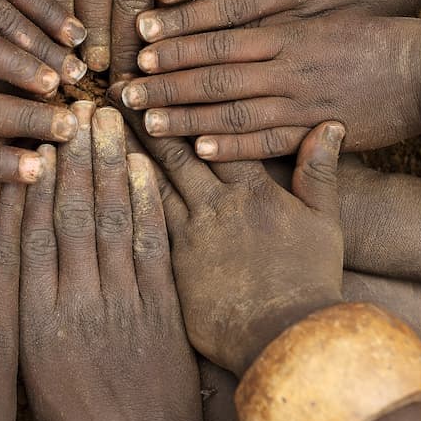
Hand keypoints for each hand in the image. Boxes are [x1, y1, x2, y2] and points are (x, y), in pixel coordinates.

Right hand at [20, 102, 206, 420]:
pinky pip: (150, 246)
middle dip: (68, 157)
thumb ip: (31, 316)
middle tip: (67, 107)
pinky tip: (142, 168)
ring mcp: (121, 301)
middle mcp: (74, 302)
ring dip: (106, 165)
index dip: (26, 181)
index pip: (26, 234)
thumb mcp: (36, 376)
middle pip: (67, 215)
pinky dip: (145, 203)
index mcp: (34, 320)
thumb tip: (22, 266)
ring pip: (108, 220)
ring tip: (103, 119)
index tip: (23, 139)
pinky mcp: (161, 308)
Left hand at [112, 88, 345, 375]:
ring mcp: (187, 235)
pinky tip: (89, 184)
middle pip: (171, 152)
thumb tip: (331, 122)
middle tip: (112, 90)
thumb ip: (320, 171)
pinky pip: (135, 224)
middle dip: (141, 118)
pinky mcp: (168, 265)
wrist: (284, 339)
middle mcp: (214, 204)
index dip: (185, 103)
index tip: (158, 81)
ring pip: (145, 184)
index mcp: (252, 189)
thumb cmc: (309, 282)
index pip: (212, 133)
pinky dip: (113, 200)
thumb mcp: (324, 222)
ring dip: (117, 154)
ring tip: (90, 127)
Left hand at [124, 13, 420, 159]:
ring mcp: (299, 103)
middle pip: (214, 72)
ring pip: (231, 108)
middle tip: (123, 86)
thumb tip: (233, 18)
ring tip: (145, 118)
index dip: (177, 43)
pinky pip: (266, 142)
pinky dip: (232, 145)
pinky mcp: (315, 135)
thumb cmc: (369, 44)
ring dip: (185, 113)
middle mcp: (286, 67)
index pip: (219, 37)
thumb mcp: (321, 24)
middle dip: (166, 79)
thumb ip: (278, 27)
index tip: (140, 47)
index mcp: (285, 34)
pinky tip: (197, 145)